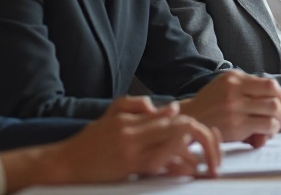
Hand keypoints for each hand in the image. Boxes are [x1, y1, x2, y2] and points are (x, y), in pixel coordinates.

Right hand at [2, 96, 221, 190]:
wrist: (63, 164)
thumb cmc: (89, 143)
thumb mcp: (111, 115)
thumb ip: (138, 106)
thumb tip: (169, 108)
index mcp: (136, 118)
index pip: (177, 116)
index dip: (199, 128)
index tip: (211, 141)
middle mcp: (138, 129)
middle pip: (183, 127)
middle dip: (207, 142)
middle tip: (217, 161)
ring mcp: (134, 148)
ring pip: (177, 143)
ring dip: (198, 157)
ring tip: (209, 169)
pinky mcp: (130, 166)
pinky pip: (163, 163)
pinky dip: (180, 167)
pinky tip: (190, 174)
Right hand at [178, 70, 280, 146]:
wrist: (189, 120)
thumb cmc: (210, 105)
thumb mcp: (224, 86)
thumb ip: (247, 88)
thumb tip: (272, 100)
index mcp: (234, 78)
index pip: (269, 83)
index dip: (280, 95)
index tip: (280, 104)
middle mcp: (235, 90)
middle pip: (274, 95)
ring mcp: (235, 107)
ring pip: (273, 109)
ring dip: (280, 120)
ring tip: (275, 127)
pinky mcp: (236, 125)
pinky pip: (266, 125)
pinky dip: (271, 130)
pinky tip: (264, 134)